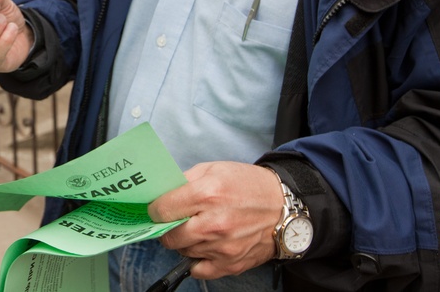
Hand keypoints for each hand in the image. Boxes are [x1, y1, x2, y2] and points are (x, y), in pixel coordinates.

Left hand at [149, 162, 282, 279]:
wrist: (283, 206)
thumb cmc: (248, 185)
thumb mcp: (214, 169)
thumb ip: (184, 181)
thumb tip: (161, 195)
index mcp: (208, 194)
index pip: (163, 210)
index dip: (155, 209)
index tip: (157, 209)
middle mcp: (214, 223)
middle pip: (170, 236)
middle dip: (167, 228)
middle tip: (174, 221)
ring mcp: (223, 247)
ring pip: (183, 251)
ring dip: (184, 242)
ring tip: (196, 228)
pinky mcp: (231, 264)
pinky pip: (199, 270)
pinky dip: (196, 260)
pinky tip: (203, 246)